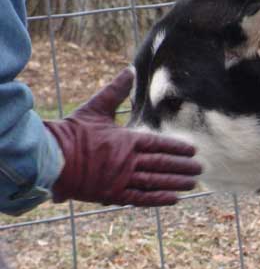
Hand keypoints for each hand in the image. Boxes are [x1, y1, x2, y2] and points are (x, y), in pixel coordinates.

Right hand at [45, 69, 201, 206]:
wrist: (50, 157)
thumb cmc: (71, 132)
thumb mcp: (94, 108)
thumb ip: (115, 91)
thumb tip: (129, 70)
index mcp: (125, 140)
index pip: (158, 144)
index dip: (177, 148)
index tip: (193, 150)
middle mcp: (127, 160)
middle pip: (162, 164)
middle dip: (182, 166)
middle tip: (200, 168)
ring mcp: (121, 179)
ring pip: (155, 181)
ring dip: (176, 182)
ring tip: (192, 183)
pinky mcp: (113, 194)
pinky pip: (141, 197)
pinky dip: (159, 198)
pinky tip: (174, 198)